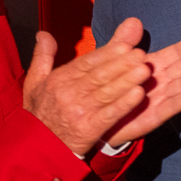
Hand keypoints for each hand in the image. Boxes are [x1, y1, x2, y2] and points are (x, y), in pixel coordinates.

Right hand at [24, 19, 154, 158]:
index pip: (86, 62)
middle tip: (141, 54)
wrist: (37, 147)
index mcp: (58, 80)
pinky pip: (109, 115)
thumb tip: (44, 34)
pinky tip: (139, 95)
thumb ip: (43, 57)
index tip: (126, 44)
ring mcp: (78, 112)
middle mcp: (67, 94)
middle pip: (99, 76)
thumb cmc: (40, 111)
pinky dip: (124, 105)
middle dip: (122, 64)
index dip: (107, 53)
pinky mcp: (88, 130)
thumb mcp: (35, 83)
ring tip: (145, 70)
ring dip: (126, 81)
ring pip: (106, 93)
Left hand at [100, 29, 180, 147]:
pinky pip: (172, 105)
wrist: (91, 120)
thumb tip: (134, 20)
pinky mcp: (155, 117)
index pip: (176, 54)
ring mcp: (159, 100)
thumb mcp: (113, 61)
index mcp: (152, 67)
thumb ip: (124, 42)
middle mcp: (160, 83)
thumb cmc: (107, 88)